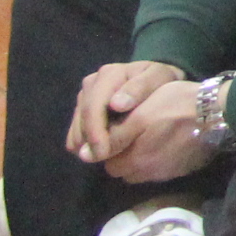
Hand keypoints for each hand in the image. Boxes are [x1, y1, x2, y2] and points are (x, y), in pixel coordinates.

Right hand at [69, 61, 184, 164]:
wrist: (157, 82)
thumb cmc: (160, 82)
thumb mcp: (159, 79)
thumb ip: (140, 88)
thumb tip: (116, 105)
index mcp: (109, 75)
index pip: (93, 107)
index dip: (95, 132)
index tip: (103, 153)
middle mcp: (92, 84)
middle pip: (82, 120)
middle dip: (90, 142)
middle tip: (102, 160)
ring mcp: (84, 97)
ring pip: (76, 129)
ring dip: (87, 144)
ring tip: (109, 153)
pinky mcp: (81, 111)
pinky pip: (74, 135)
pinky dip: (85, 145)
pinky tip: (104, 149)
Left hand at [98, 77, 225, 185]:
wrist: (220, 112)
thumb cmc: (176, 106)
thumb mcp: (140, 115)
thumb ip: (113, 137)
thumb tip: (84, 155)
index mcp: (134, 160)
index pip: (105, 160)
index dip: (109, 143)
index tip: (119, 126)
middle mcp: (147, 174)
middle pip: (123, 167)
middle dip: (123, 152)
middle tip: (134, 130)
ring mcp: (166, 174)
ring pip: (140, 169)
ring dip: (140, 156)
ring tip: (151, 135)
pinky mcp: (181, 170)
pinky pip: (159, 168)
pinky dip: (159, 157)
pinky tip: (167, 141)